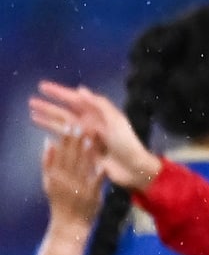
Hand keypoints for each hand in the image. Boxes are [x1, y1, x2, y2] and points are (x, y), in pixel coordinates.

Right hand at [28, 83, 160, 189]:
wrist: (132, 168)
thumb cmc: (127, 143)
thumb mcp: (116, 121)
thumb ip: (99, 104)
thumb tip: (80, 89)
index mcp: (97, 114)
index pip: (74, 100)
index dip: (58, 92)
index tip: (42, 86)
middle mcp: (89, 124)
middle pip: (64, 112)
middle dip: (48, 106)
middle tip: (30, 101)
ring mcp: (85, 138)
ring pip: (62, 126)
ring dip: (47, 120)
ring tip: (31, 114)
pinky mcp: (82, 151)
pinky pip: (65, 141)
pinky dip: (54, 137)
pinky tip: (43, 135)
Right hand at [41, 132, 104, 231]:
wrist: (69, 225)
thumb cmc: (60, 201)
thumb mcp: (48, 182)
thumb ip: (47, 163)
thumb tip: (48, 142)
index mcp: (56, 175)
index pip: (61, 153)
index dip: (65, 139)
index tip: (68, 124)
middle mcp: (66, 180)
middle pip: (71, 158)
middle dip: (75, 142)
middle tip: (80, 125)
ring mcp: (79, 188)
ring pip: (83, 168)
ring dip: (87, 154)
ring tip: (91, 139)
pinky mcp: (91, 196)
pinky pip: (96, 183)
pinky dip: (99, 175)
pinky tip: (103, 165)